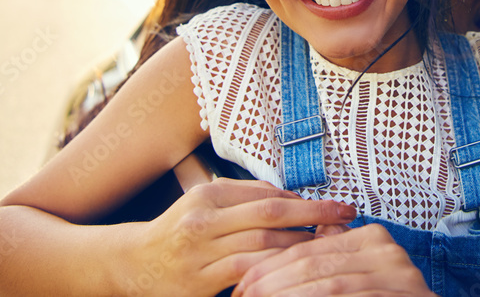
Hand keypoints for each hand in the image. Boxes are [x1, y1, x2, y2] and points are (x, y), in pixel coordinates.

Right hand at [126, 179, 357, 295]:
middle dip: (313, 216)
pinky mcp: (198, 283)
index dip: (305, 201)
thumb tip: (293, 196)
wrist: (134, 263)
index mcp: (208, 195)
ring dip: (299, 247)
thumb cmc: (180, 229)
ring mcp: (199, 253)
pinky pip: (245, 275)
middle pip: (270, 216)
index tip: (335, 205)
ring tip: (326, 247)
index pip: (268, 195)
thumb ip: (246, 196)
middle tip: (345, 217)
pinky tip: (293, 272)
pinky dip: (273, 272)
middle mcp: (202, 221)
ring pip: (262, 247)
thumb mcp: (206, 202)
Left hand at [232, 223, 435, 295]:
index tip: (243, 283)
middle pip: (314, 265)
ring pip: (327, 286)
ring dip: (286, 296)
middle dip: (272, 284)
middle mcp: (387, 251)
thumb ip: (329, 256)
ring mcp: (398, 275)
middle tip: (242, 294)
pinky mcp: (402, 296)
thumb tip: (284, 250)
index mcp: (372, 238)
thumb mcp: (353, 273)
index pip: (310, 248)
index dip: (272, 266)